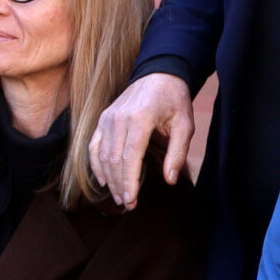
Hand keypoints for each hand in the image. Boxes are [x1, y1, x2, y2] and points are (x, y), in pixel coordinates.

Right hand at [91, 72, 194, 207]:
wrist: (159, 74)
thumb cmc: (174, 100)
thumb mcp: (185, 124)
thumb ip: (177, 152)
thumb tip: (170, 180)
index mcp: (140, 119)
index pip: (129, 157)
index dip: (129, 182)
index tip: (132, 201)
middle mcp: (119, 118)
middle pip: (114, 160)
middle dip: (120, 185)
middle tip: (128, 205)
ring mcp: (108, 118)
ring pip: (102, 156)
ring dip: (110, 179)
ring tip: (120, 197)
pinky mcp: (103, 119)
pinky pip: (94, 145)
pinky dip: (96, 165)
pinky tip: (104, 181)